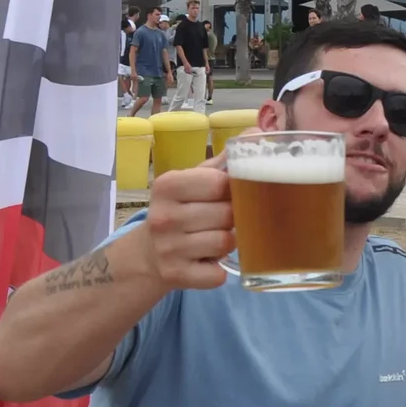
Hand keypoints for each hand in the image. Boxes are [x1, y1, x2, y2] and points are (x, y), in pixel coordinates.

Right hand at [142, 149, 235, 290]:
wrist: (147, 255)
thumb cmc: (180, 209)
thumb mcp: (194, 181)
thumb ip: (225, 161)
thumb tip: (259, 131)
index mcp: (168, 185)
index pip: (219, 183)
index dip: (234, 189)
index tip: (230, 194)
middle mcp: (163, 216)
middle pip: (227, 215)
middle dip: (234, 218)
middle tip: (223, 219)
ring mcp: (168, 249)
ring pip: (226, 243)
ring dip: (229, 243)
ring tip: (214, 238)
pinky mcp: (175, 276)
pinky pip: (219, 274)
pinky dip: (219, 270)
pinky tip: (206, 262)